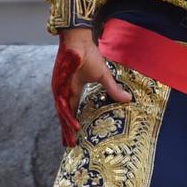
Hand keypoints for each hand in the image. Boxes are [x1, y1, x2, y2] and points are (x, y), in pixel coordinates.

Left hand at [52, 27, 130, 145]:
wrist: (79, 41)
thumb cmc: (90, 55)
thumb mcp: (104, 76)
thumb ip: (113, 89)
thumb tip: (128, 99)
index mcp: (73, 90)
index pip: (72, 110)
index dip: (72, 123)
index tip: (74, 136)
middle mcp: (64, 92)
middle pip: (65, 115)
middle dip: (66, 130)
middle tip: (69, 146)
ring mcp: (60, 89)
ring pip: (63, 113)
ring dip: (66, 128)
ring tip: (70, 142)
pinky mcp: (59, 86)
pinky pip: (63, 105)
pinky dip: (67, 116)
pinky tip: (72, 127)